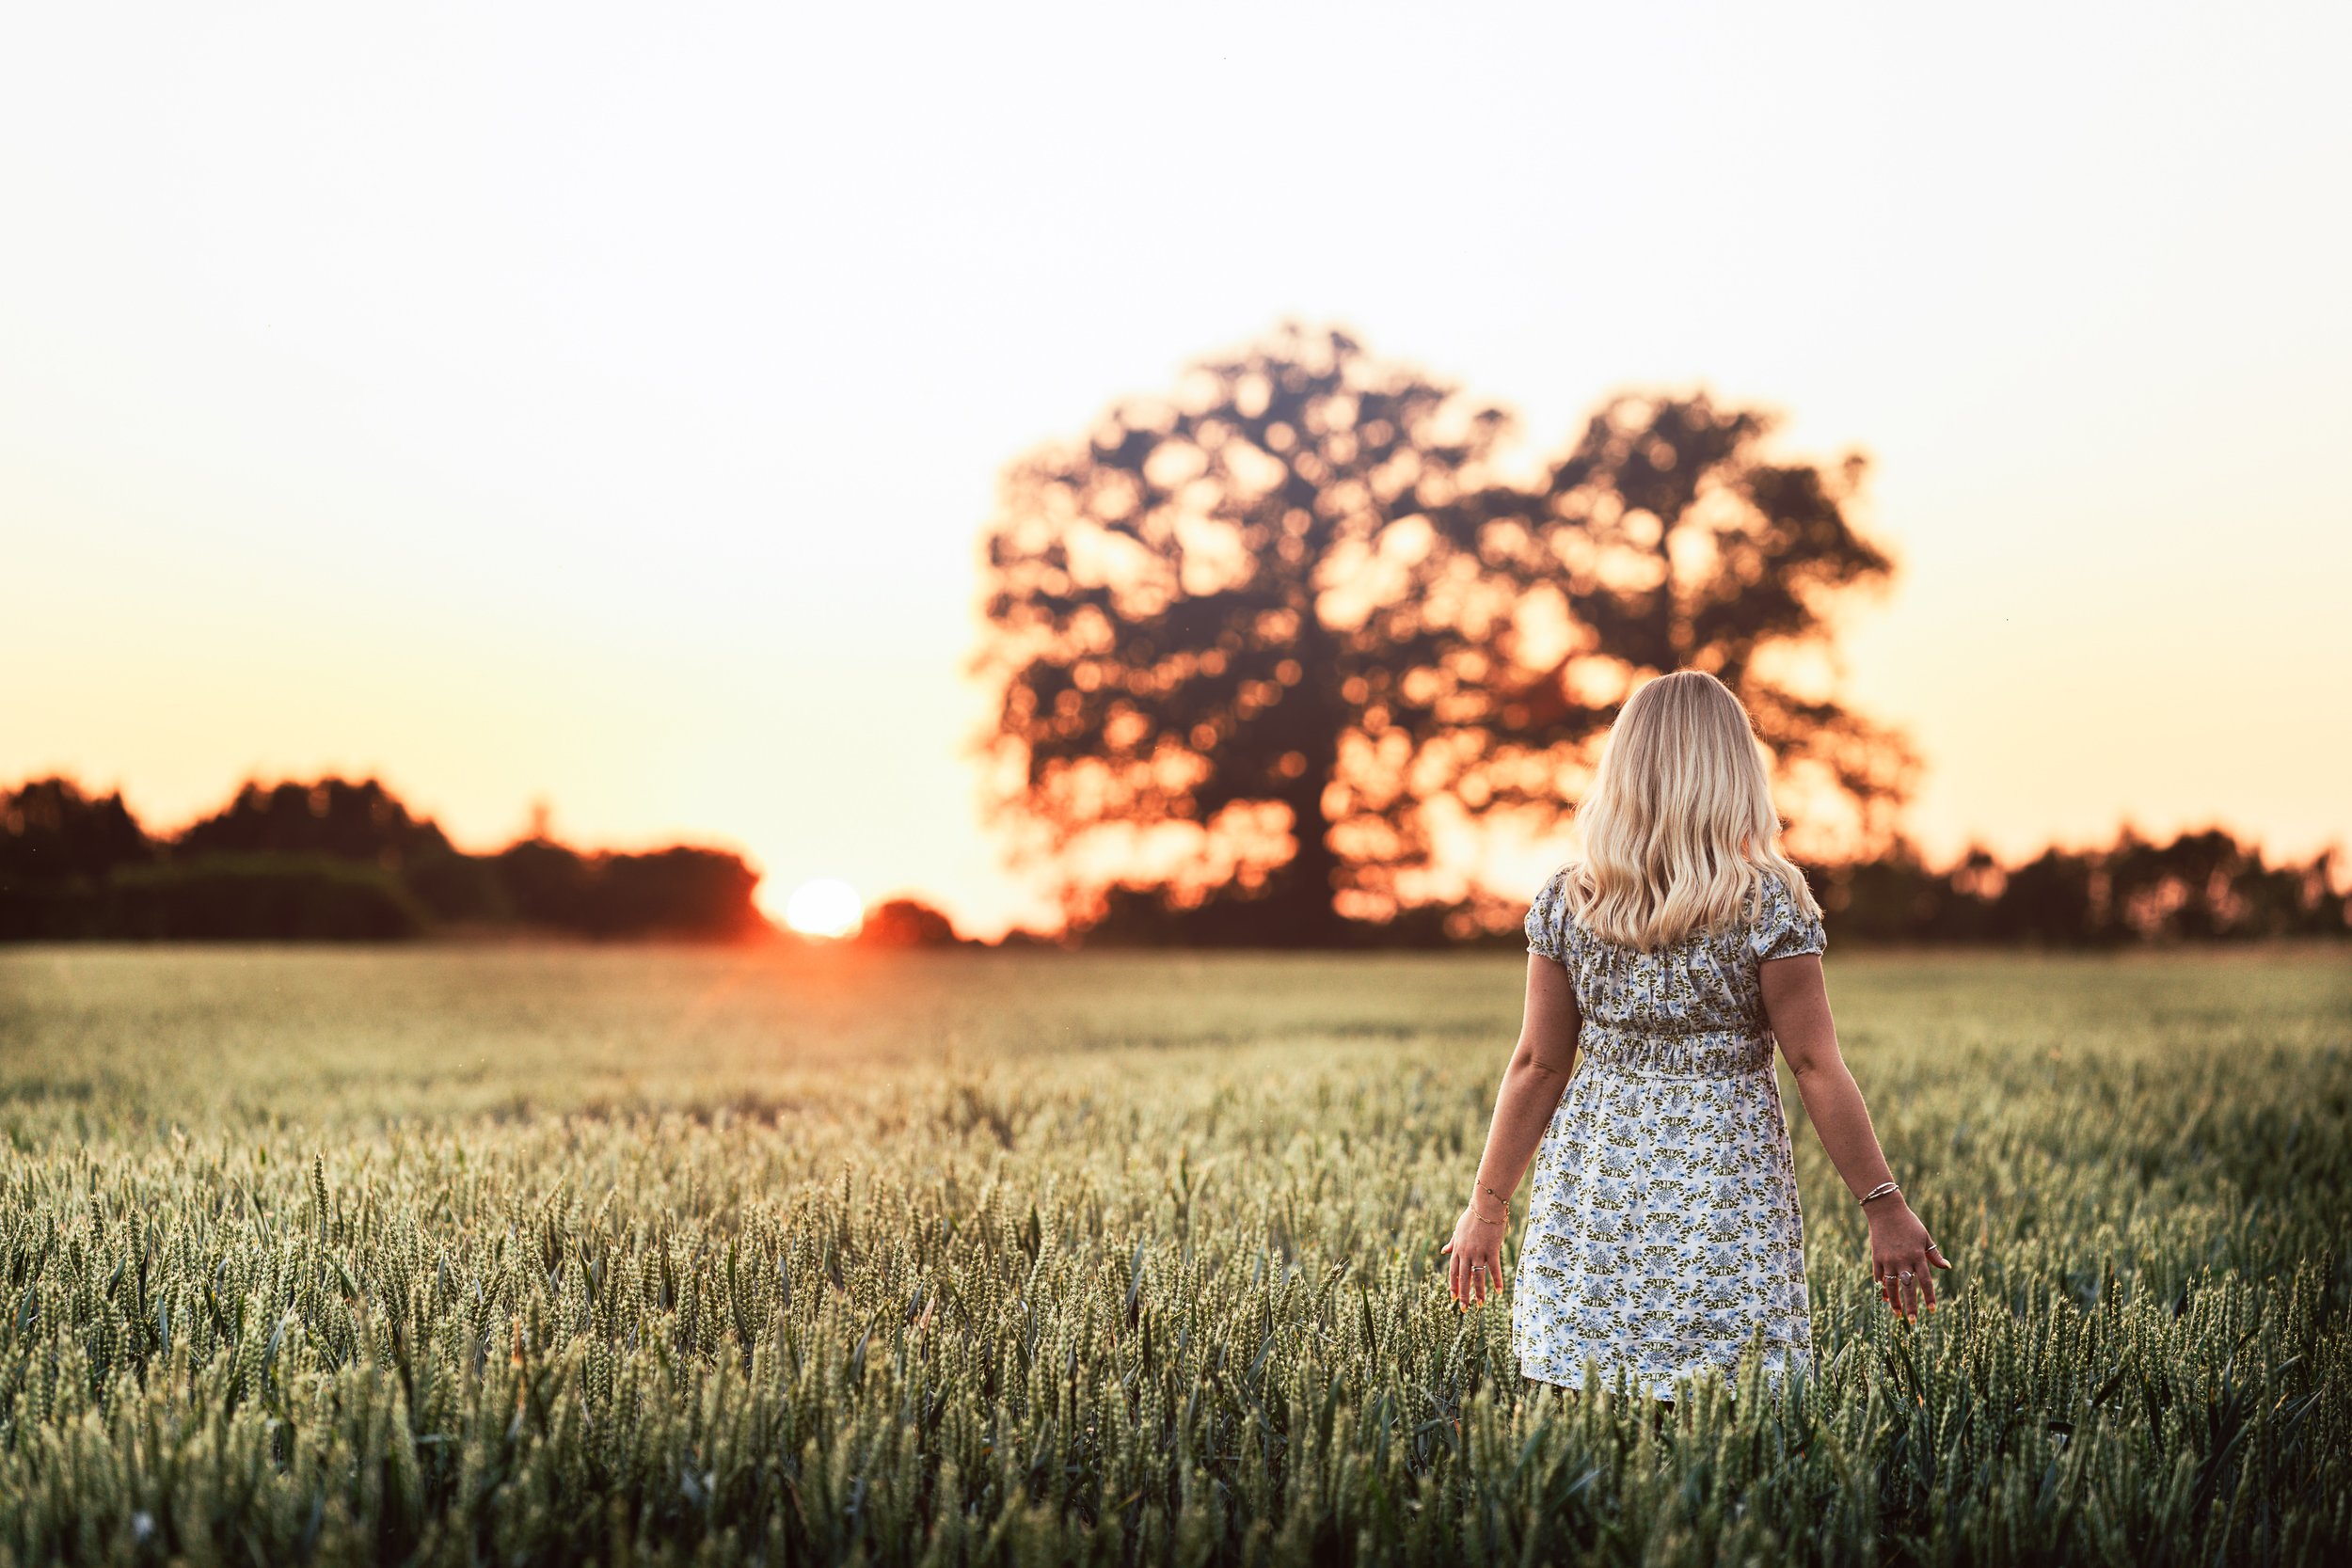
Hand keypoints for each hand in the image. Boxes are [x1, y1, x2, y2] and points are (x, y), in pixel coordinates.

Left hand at [1438, 1195, 1505, 1306]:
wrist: (1485, 1206)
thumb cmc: (1472, 1217)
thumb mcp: (1458, 1230)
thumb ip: (1452, 1243)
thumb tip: (1443, 1251)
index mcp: (1457, 1249)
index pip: (1453, 1271)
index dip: (1453, 1285)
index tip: (1453, 1298)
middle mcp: (1466, 1253)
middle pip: (1463, 1277)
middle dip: (1463, 1295)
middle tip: (1463, 1309)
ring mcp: (1478, 1252)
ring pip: (1477, 1276)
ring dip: (1479, 1292)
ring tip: (1480, 1305)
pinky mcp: (1491, 1250)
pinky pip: (1493, 1269)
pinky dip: (1496, 1281)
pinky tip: (1499, 1292)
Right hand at [1867, 1199, 1950, 1320]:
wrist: (1885, 1210)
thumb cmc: (1909, 1222)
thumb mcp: (1925, 1237)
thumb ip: (1934, 1254)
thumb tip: (1947, 1267)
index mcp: (1918, 1256)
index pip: (1926, 1281)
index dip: (1929, 1297)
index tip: (1932, 1310)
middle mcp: (1903, 1260)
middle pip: (1908, 1288)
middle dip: (1912, 1306)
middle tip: (1914, 1322)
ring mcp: (1888, 1259)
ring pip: (1891, 1286)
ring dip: (1895, 1302)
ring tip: (1898, 1314)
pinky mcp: (1876, 1257)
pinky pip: (1878, 1277)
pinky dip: (1881, 1288)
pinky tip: (1885, 1298)